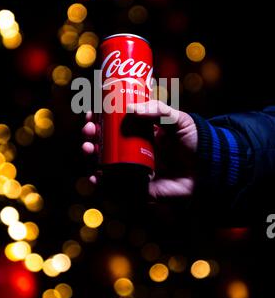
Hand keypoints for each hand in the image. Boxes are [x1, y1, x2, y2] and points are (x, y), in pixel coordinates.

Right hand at [82, 100, 197, 198]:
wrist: (211, 168)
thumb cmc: (195, 141)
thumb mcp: (177, 119)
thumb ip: (158, 111)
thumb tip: (129, 108)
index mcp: (140, 133)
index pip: (113, 125)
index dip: (98, 120)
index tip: (90, 113)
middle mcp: (133, 151)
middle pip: (103, 144)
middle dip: (90, 136)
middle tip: (88, 131)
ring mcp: (134, 170)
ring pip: (104, 164)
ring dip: (90, 157)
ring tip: (87, 148)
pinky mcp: (138, 189)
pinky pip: (115, 188)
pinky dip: (101, 183)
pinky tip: (95, 176)